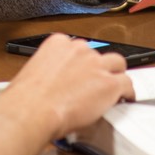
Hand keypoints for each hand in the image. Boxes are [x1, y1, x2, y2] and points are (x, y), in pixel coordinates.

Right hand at [7, 33, 132, 136]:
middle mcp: (80, 50)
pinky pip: (127, 84)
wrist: (33, 111)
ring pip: (117, 64)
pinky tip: (125, 98)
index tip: (81, 71)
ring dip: (115, 75)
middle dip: (99, 67)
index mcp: (58, 43)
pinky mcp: (109, 83)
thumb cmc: (27, 99)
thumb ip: (49, 71)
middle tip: (96, 82)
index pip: (77, 47)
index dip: (81, 62)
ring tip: (114, 87)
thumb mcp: (34, 73)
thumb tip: (54, 83)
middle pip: (99, 54)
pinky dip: (127, 92)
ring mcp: (96, 65)